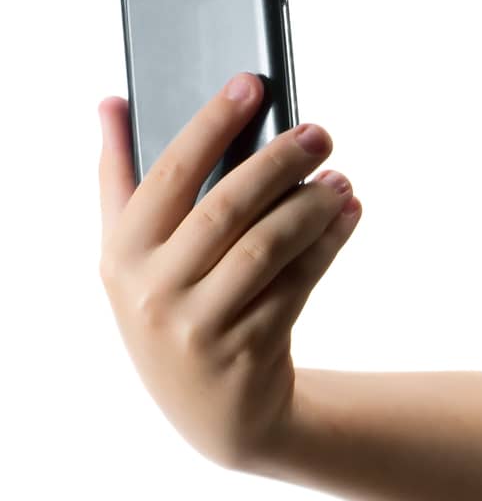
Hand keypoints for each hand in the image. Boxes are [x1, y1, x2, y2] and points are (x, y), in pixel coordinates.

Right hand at [97, 73, 360, 470]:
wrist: (215, 415)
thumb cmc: (173, 312)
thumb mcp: (133, 258)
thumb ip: (120, 180)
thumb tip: (113, 101)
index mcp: (120, 254)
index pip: (169, 173)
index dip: (211, 124)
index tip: (252, 84)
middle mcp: (154, 290)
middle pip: (225, 208)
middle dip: (277, 162)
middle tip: (320, 131)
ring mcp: (202, 326)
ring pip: (267, 247)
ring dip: (310, 205)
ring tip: (341, 176)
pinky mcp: (251, 350)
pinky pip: (298, 282)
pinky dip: (329, 243)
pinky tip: (350, 212)